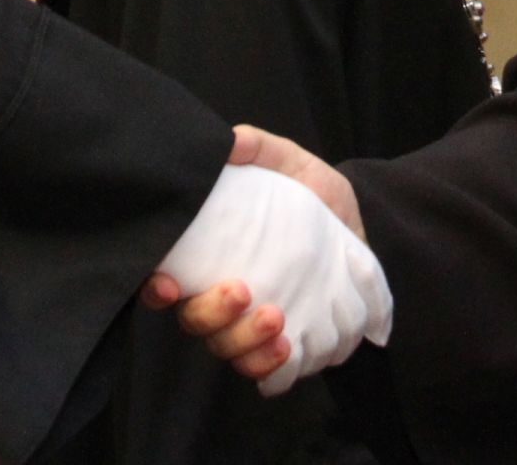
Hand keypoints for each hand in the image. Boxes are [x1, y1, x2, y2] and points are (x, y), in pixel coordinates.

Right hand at [147, 130, 391, 395]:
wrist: (361, 232)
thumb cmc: (314, 197)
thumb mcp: (290, 164)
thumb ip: (260, 149)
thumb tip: (230, 142)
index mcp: (209, 256)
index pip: (164, 281)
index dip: (155, 289)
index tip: (168, 284)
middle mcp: (222, 297)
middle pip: (195, 322)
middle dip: (212, 314)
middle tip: (242, 291)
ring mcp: (251, 327)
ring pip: (227, 350)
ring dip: (244, 342)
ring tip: (276, 319)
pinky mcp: (286, 346)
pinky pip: (267, 374)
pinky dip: (271, 367)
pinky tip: (288, 346)